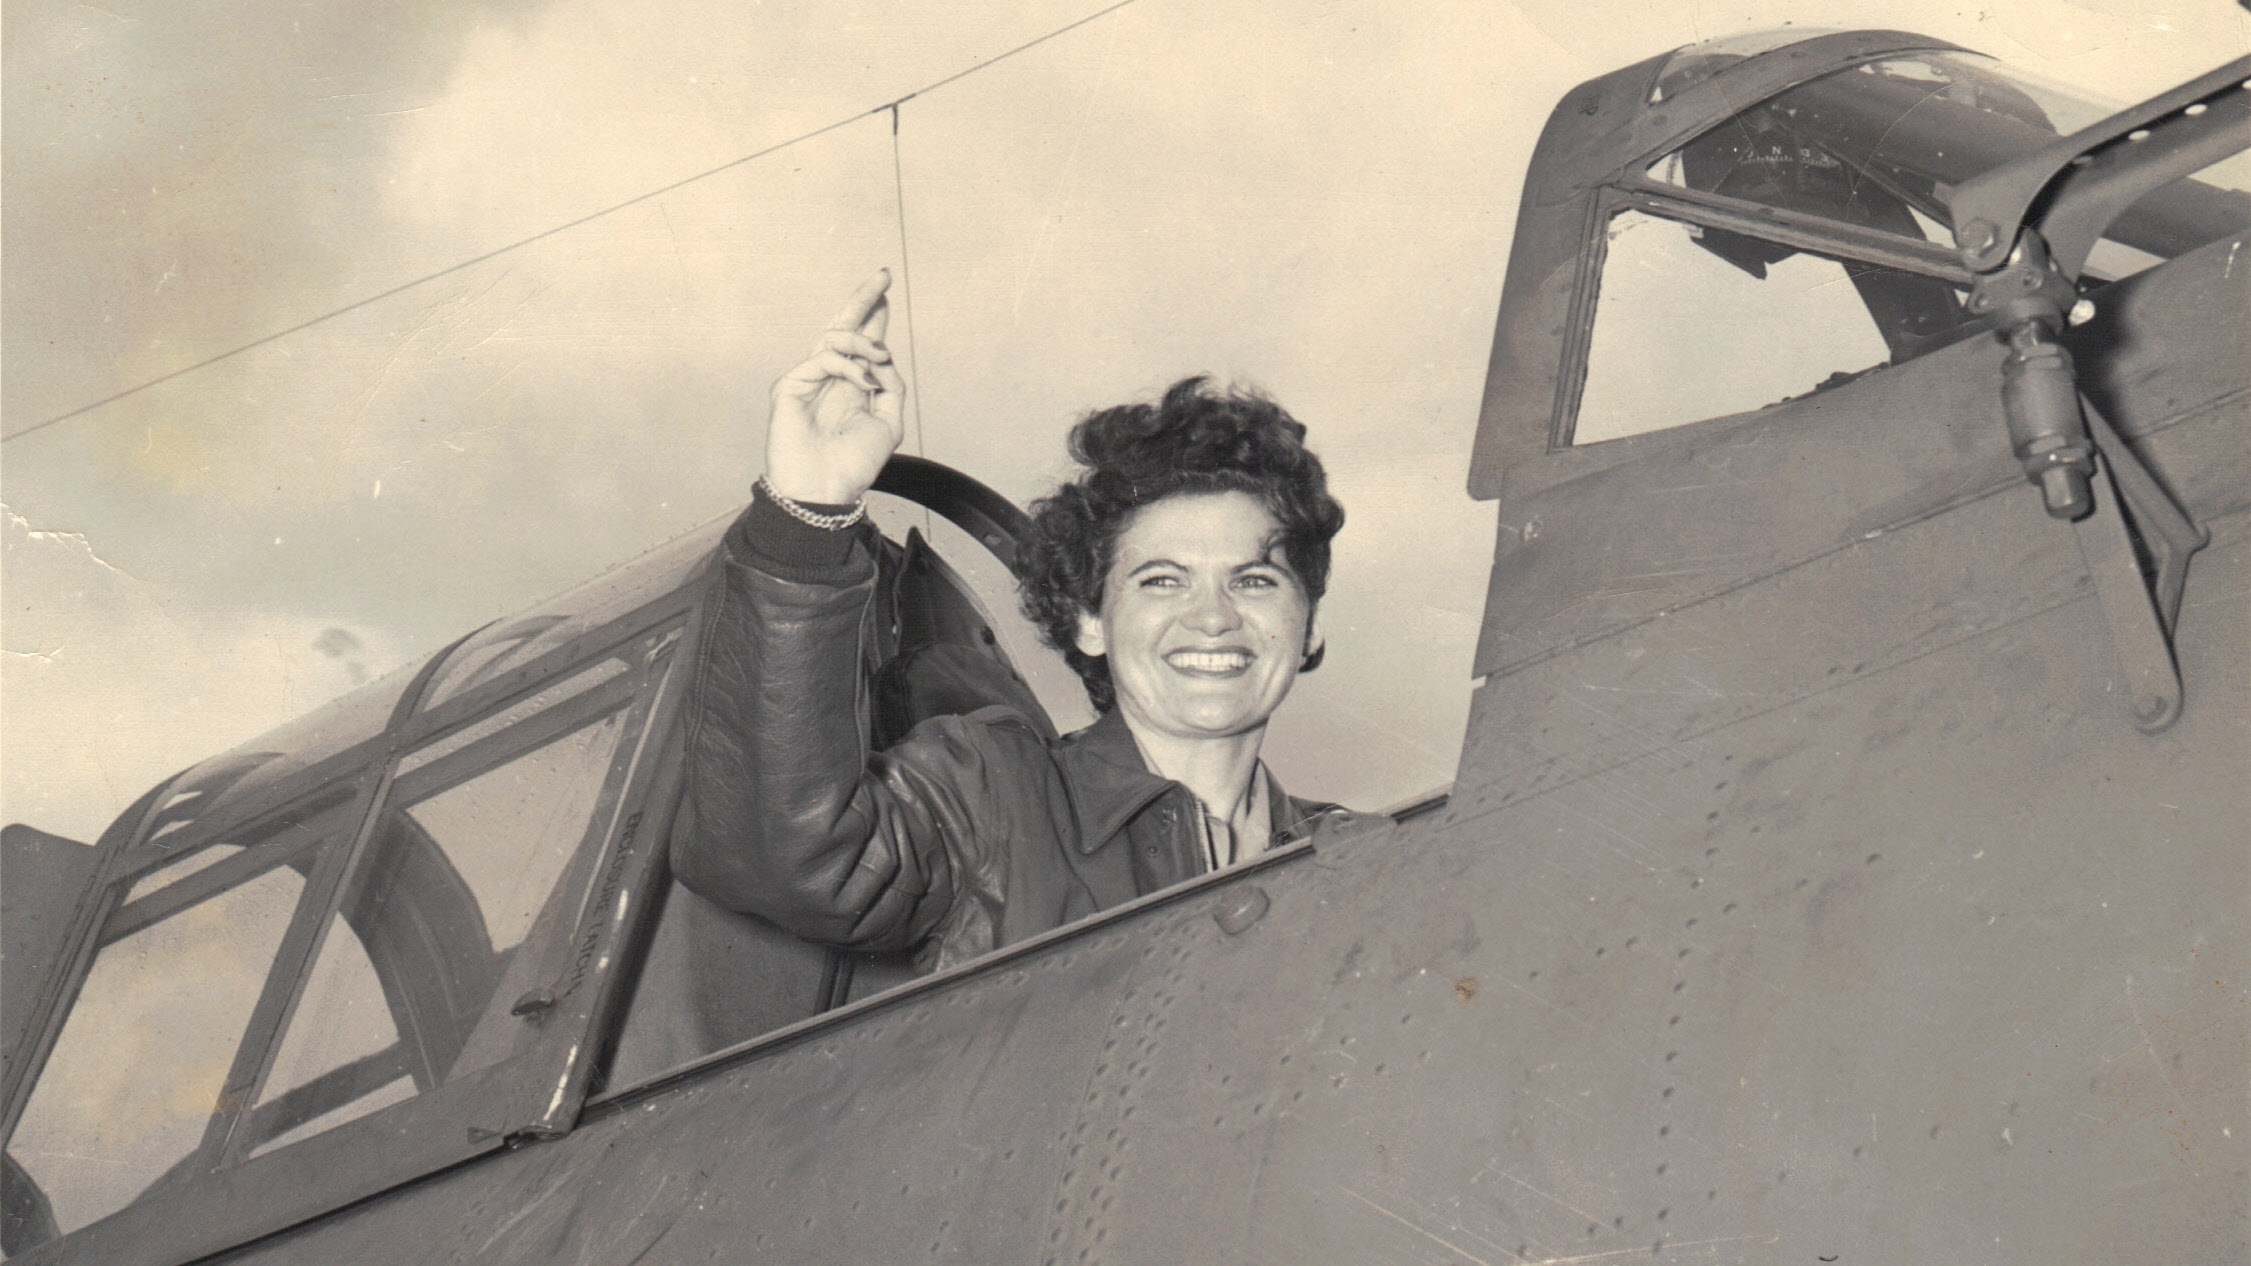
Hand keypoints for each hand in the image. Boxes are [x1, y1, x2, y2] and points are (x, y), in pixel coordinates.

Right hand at [763, 270, 906, 504]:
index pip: (860, 343)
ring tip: (881, 358)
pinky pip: (824, 357)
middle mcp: (828, 378)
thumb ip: (891, 385)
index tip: (885, 291)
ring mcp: (807, 380)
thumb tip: (883, 355)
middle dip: (863, 299)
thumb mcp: (888, 421)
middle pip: (843, 327)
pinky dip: (849, 365)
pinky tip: (864, 381)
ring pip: (835, 336)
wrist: (826, 489)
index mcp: (850, 386)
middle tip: (883, 275)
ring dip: (865, 341)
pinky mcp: (789, 385)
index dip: (873, 316)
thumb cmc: (854, 463)